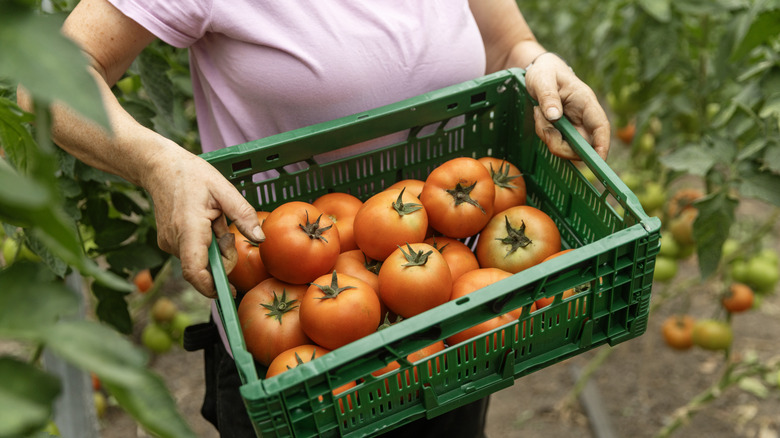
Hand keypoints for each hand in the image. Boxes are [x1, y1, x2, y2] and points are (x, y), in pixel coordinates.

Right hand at [144, 148, 264, 297]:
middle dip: (222, 258)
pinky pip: (192, 252)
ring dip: (214, 248)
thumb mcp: (224, 189)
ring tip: (213, 220)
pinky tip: (204, 222)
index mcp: (189, 229)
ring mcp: (168, 243)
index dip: (212, 288)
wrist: (159, 167)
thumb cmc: (192, 175)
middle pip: (203, 267)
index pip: (196, 272)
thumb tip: (260, 238)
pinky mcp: (167, 242)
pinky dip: (204, 243)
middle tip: (225, 231)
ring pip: (199, 259)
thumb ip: (243, 215)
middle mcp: (175, 241)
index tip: (230, 292)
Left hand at [523, 53, 610, 160]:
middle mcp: (583, 117)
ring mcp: (573, 125)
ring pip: (566, 146)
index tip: (598, 161)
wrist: (539, 71)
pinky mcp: (563, 130)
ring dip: (548, 136)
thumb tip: (554, 117)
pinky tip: (539, 116)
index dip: (602, 145)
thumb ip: (548, 97)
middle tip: (544, 127)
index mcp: (586, 102)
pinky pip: (555, 141)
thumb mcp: (542, 79)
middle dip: (560, 144)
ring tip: (538, 113)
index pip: (600, 127)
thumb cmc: (545, 72)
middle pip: (582, 146)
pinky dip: (544, 133)